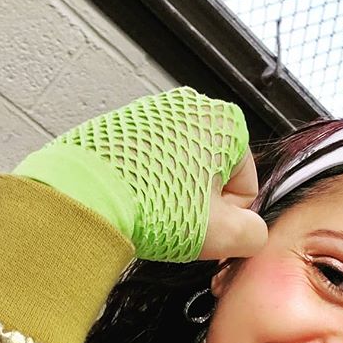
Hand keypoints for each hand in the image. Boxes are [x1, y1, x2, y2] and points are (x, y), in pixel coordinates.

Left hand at [15, 87, 266, 262]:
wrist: (87, 196)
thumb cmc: (152, 205)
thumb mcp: (224, 234)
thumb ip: (254, 235)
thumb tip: (251, 234)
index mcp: (226, 124)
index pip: (245, 188)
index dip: (228, 219)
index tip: (205, 228)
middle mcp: (192, 107)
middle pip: (212, 177)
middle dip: (199, 205)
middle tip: (177, 221)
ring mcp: (154, 112)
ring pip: (181, 172)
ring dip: (172, 196)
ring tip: (152, 211)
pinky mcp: (123, 124)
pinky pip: (149, 165)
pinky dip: (146, 184)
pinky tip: (135, 200)